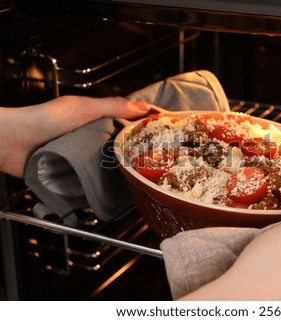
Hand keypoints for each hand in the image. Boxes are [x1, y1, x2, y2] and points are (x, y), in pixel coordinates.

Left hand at [0, 95, 151, 177]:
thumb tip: (142, 106)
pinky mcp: (72, 173)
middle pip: (120, 147)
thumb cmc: (41, 120)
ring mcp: (82, 157)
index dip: (144, 128)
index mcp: (95, 120)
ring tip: (139, 180)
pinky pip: (92, 180)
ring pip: (108, 165)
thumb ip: (112, 107)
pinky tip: (114, 190)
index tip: (162, 135)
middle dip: (136, 155)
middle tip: (155, 164)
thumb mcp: (82, 108)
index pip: (126, 123)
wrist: (10, 143)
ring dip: (120, 172)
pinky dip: (102, 184)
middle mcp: (90, 138)